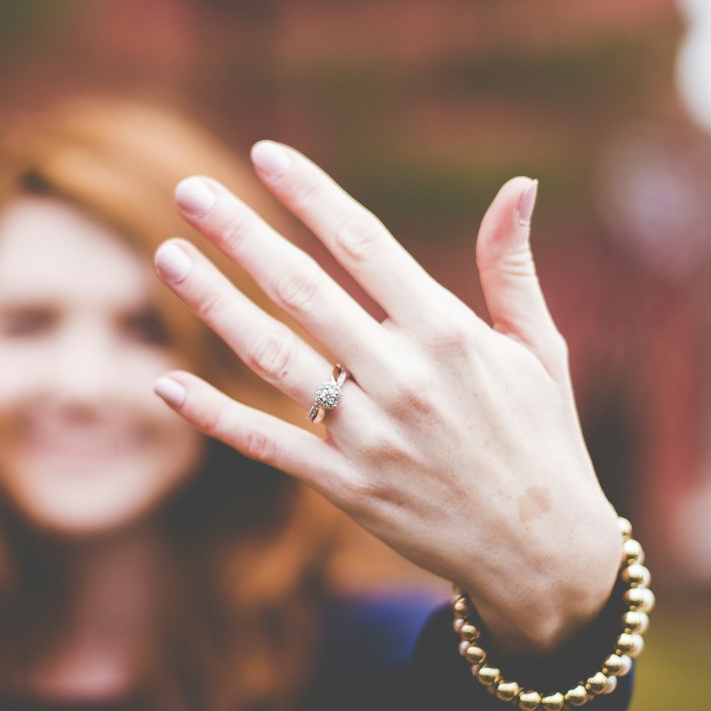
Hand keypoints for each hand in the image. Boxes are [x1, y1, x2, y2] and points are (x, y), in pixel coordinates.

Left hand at [150, 140, 622, 656]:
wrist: (544, 556)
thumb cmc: (542, 440)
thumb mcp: (540, 350)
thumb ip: (510, 268)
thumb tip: (518, 184)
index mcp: (450, 334)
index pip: (365, 244)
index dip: (310, 195)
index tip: (265, 154)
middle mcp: (404, 379)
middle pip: (303, 290)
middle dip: (242, 236)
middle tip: (190, 193)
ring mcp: (370, 436)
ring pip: (273, 358)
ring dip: (214, 305)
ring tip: (168, 258)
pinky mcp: (346, 488)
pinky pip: (268, 444)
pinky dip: (214, 416)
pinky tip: (166, 383)